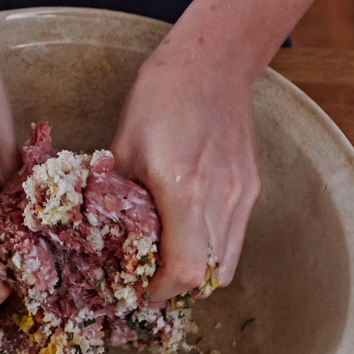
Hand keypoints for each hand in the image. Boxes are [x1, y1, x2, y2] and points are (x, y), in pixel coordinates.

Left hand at [111, 38, 259, 300]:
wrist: (213, 62)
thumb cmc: (160, 97)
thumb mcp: (123, 147)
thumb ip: (118, 198)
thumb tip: (102, 236)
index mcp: (182, 189)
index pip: (183, 271)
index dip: (159, 291)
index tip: (137, 289)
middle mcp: (220, 198)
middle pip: (208, 278)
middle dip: (175, 289)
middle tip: (148, 280)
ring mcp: (241, 195)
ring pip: (224, 264)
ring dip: (195, 273)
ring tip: (166, 260)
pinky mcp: (250, 188)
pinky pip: (233, 239)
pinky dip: (210, 250)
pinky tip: (186, 234)